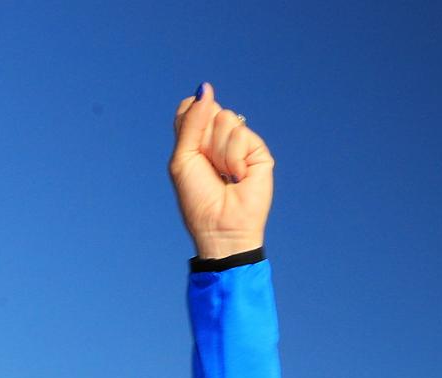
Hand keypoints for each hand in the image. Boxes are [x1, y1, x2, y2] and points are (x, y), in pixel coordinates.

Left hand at [168, 84, 272, 261]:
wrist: (220, 227)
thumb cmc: (198, 199)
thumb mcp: (183, 158)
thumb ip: (190, 122)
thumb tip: (205, 87)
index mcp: (198, 138)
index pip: (192, 107)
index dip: (190, 122)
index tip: (191, 151)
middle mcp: (219, 137)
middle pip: (209, 109)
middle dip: (203, 140)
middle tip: (208, 167)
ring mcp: (240, 143)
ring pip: (225, 118)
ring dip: (219, 152)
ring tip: (224, 175)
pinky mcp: (258, 151)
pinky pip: (241, 134)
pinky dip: (233, 158)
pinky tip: (238, 177)